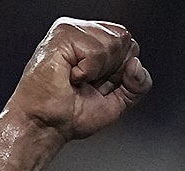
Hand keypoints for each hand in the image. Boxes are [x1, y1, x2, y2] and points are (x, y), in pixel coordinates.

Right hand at [4, 19, 150, 141]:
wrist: (46, 125)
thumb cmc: (70, 114)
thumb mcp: (119, 102)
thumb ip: (138, 84)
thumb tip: (136, 64)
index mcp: (96, 43)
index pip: (131, 46)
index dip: (122, 72)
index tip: (99, 86)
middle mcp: (84, 33)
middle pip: (125, 41)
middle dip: (112, 71)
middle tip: (87, 83)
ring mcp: (72, 31)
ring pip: (113, 44)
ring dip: (98, 72)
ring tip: (76, 79)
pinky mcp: (62, 34)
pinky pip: (96, 51)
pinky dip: (87, 71)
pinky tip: (70, 75)